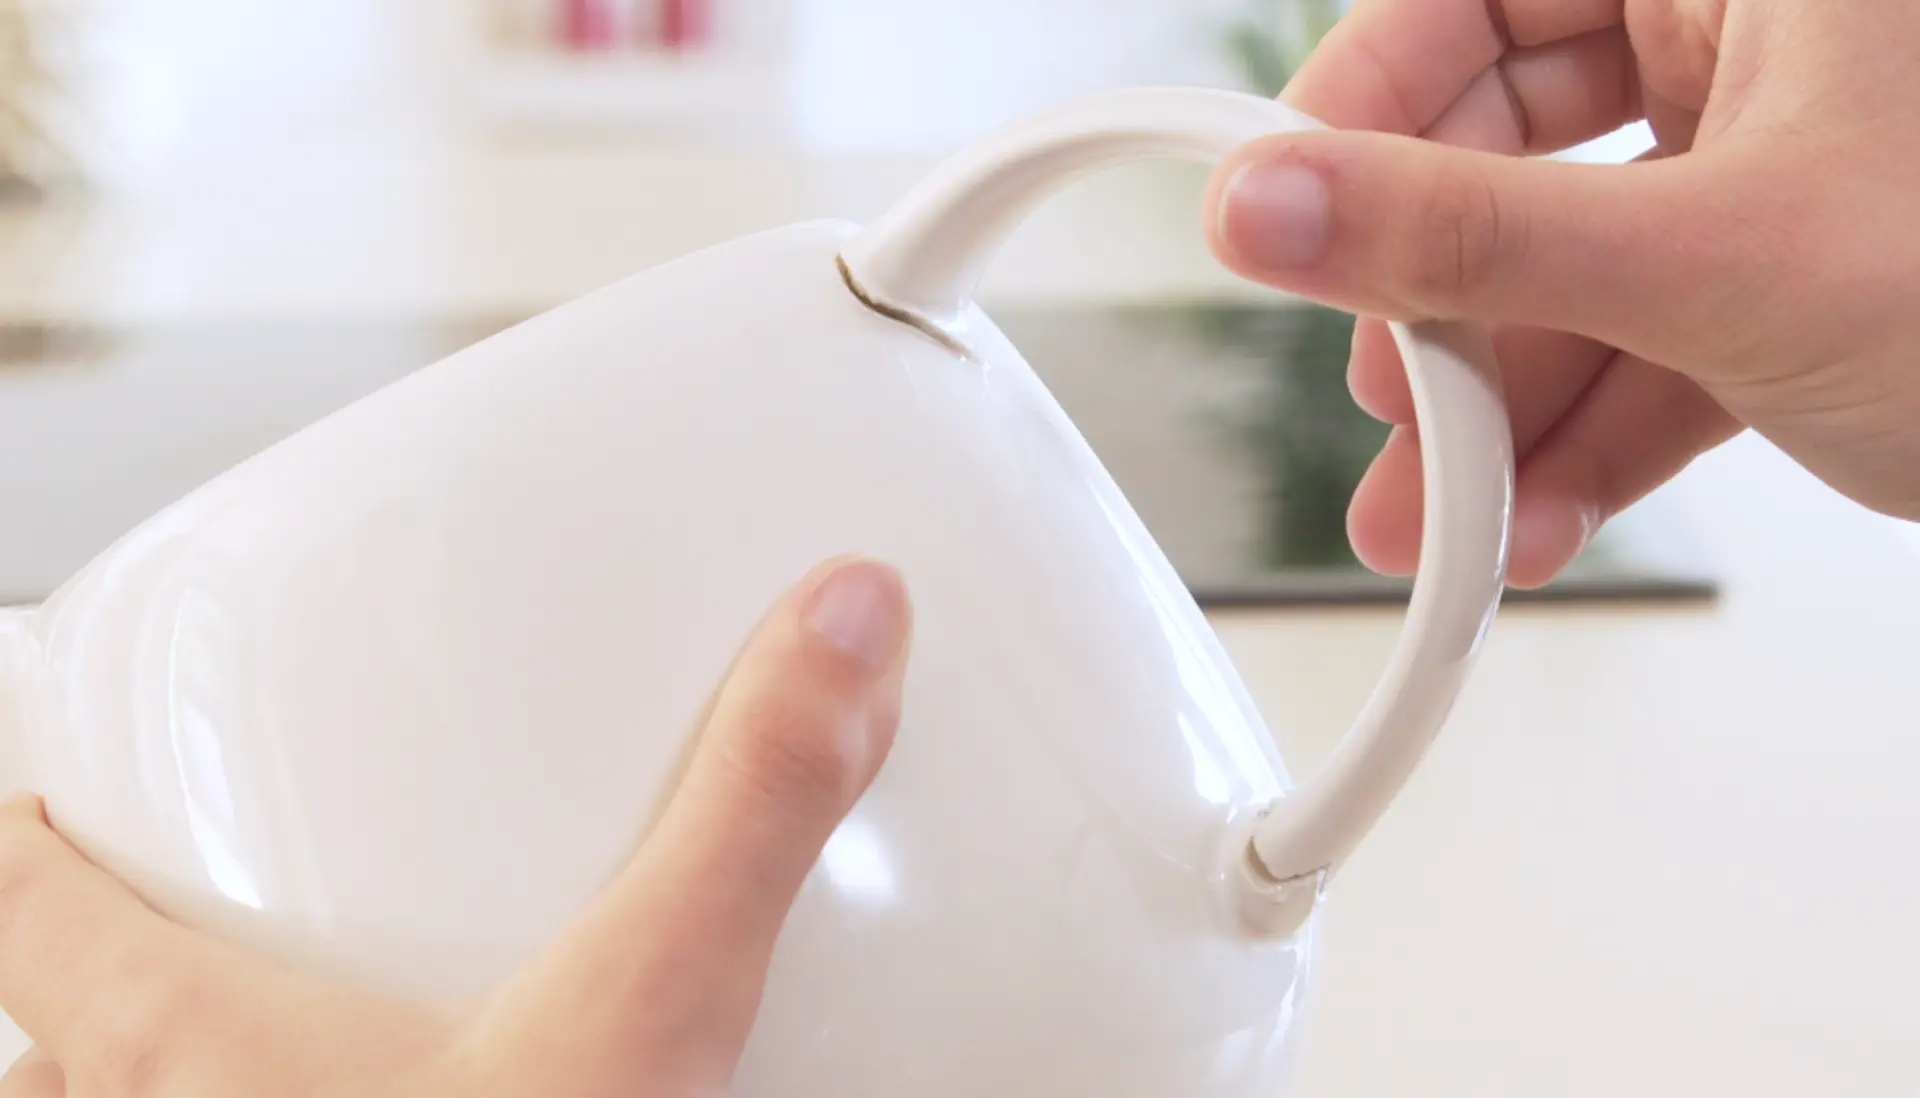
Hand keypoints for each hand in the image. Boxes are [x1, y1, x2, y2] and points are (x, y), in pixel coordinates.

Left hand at [0, 556, 911, 1097]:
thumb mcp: (640, 1033)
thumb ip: (743, 818)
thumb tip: (839, 624)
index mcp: (189, 1047)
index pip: (23, 899)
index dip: (30, 836)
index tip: (66, 791)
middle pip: (51, 1044)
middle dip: (111, 983)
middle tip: (224, 932)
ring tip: (303, 1068)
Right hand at [1204, 1, 1919, 585]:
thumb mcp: (1718, 261)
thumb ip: (1465, 234)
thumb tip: (1264, 205)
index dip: (1358, 107)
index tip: (1280, 218)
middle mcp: (1755, 35)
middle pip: (1506, 138)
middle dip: (1437, 298)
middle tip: (1391, 393)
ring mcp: (1769, 159)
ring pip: (1568, 256)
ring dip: (1499, 400)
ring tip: (1448, 510)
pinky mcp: (1784, 274)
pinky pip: (1643, 334)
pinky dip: (1587, 431)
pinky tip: (1537, 517)